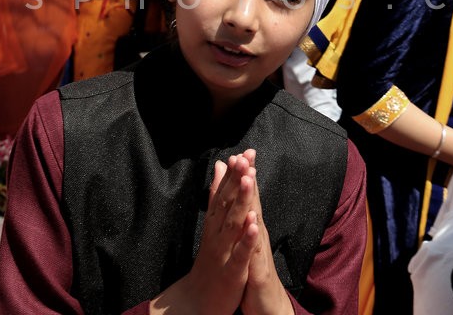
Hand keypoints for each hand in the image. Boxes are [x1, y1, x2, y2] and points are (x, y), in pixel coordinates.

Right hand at [150, 151, 259, 314]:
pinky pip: (239, 253)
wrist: (198, 300)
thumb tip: (220, 165)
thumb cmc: (210, 259)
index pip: (224, 194)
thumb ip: (217, 195)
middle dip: (237, 180)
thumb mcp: (213, 224)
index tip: (244, 152)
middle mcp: (217, 234)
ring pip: (232, 224)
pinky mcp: (231, 271)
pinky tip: (254, 223)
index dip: (234, 173)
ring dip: (241, 201)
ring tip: (250, 179)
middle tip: (245, 157)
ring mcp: (223, 252)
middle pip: (227, 203)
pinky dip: (246, 239)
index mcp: (215, 223)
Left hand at [240, 151, 294, 314]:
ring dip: (254, 200)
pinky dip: (254, 237)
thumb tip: (243, 200)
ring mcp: (260, 252)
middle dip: (250, 179)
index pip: (248, 197)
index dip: (244, 175)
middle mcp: (258, 236)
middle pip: (254, 203)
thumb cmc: (254, 273)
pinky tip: (254, 222)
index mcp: (252, 229)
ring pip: (256, 222)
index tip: (241, 151)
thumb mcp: (246, 243)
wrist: (267, 306)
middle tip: (247, 153)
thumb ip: (245, 219)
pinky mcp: (258, 271)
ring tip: (251, 178)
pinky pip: (255, 252)